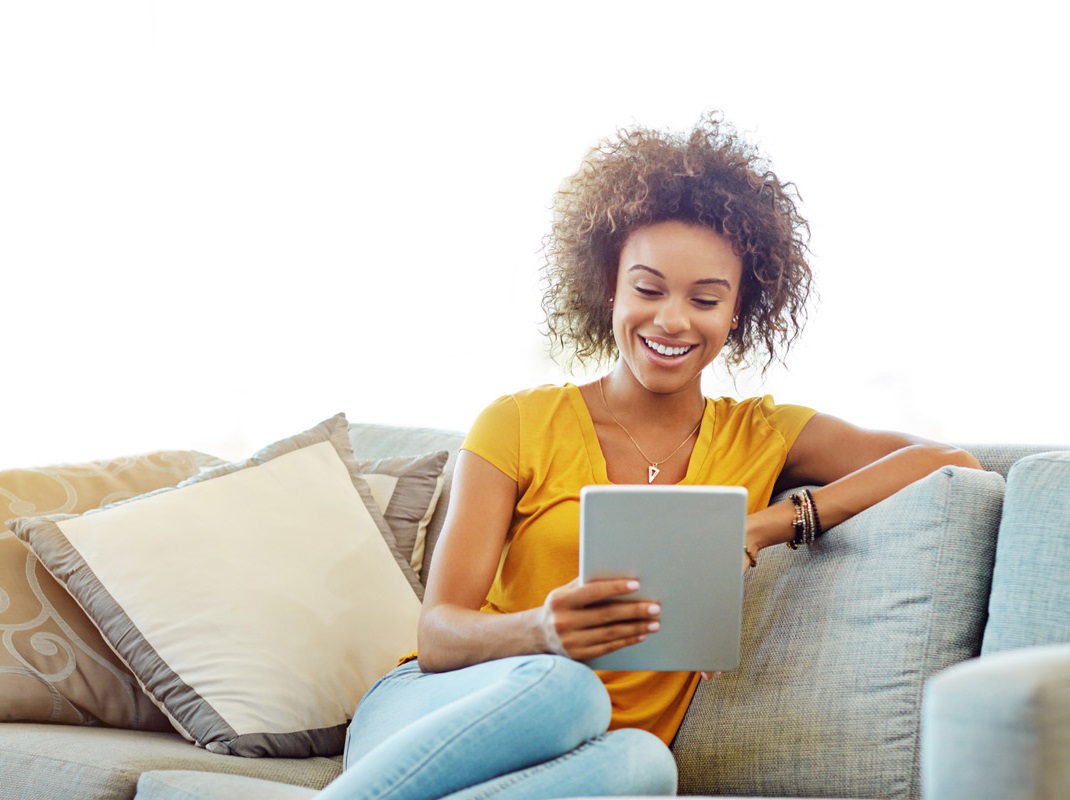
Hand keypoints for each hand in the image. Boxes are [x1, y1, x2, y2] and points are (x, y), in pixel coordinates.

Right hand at [539, 578, 660, 661]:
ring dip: (635, 628)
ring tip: (654, 623)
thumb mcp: (566, 592)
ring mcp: (571, 642)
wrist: (538, 635)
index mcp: (560, 600)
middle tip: (655, 607)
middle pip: (606, 615)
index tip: (637, 585)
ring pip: (610, 633)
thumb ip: (587, 584)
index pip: (592, 592)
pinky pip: (608, 647)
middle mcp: (563, 622)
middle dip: (633, 611)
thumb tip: (620, 575)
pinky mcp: (579, 656)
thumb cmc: (561, 606)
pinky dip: (627, 640)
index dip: (615, 588)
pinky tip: (641, 634)